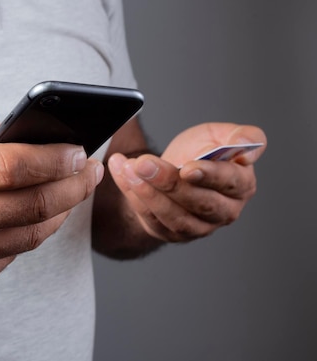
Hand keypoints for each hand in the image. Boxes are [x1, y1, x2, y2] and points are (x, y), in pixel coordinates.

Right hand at [0, 98, 103, 294]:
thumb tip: (14, 132)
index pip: (12, 167)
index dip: (55, 159)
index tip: (78, 151)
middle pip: (30, 204)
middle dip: (72, 185)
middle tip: (90, 169)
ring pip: (28, 234)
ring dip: (61, 211)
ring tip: (73, 189)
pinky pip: (9, 255)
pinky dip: (31, 232)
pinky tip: (38, 212)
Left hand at [107, 123, 265, 242]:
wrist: (172, 170)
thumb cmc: (199, 152)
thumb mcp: (219, 135)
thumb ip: (241, 136)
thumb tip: (246, 147)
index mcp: (241, 185)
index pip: (229, 182)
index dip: (209, 175)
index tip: (188, 168)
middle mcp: (224, 211)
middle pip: (199, 202)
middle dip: (169, 183)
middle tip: (144, 164)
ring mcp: (198, 227)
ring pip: (173, 215)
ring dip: (147, 192)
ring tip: (129, 168)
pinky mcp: (172, 233)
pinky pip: (151, 218)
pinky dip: (132, 195)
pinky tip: (122, 174)